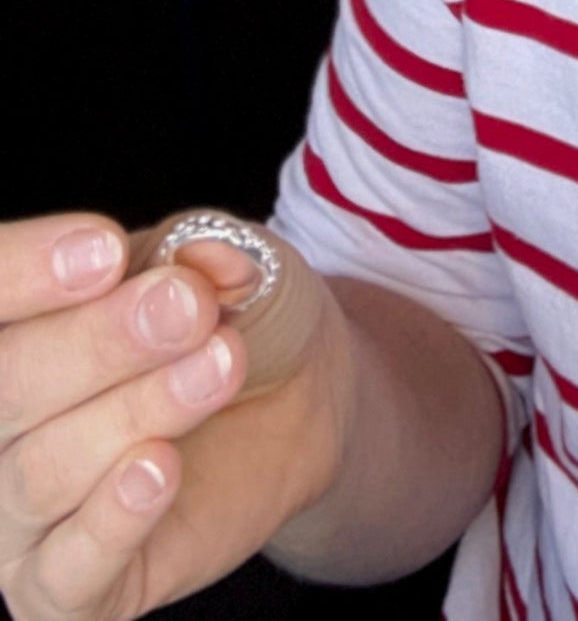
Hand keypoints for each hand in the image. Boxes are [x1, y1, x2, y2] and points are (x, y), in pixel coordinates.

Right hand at [0, 211, 350, 620]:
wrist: (289, 399)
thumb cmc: (222, 318)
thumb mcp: (219, 265)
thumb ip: (194, 257)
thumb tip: (197, 264)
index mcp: (10, 329)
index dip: (25, 271)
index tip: (104, 251)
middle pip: (8, 386)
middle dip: (98, 343)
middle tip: (186, 309)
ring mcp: (16, 517)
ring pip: (42, 470)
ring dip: (139, 411)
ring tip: (220, 364)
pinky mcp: (62, 590)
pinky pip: (67, 569)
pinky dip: (113, 517)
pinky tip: (160, 468)